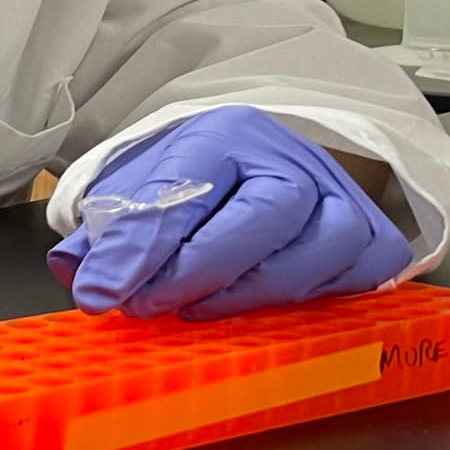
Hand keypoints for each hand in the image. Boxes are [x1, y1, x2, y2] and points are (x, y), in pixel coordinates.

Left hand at [49, 107, 413, 319]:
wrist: (265, 169)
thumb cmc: (201, 186)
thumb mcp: (143, 190)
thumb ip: (107, 231)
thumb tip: (76, 269)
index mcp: (226, 134)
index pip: (187, 183)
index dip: (140, 244)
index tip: (100, 292)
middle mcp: (292, 159)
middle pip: (266, 212)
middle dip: (198, 270)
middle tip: (144, 306)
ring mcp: (341, 198)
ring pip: (322, 247)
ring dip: (254, 293)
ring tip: (196, 311)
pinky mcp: (373, 237)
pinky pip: (360, 275)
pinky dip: (317, 302)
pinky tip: (267, 314)